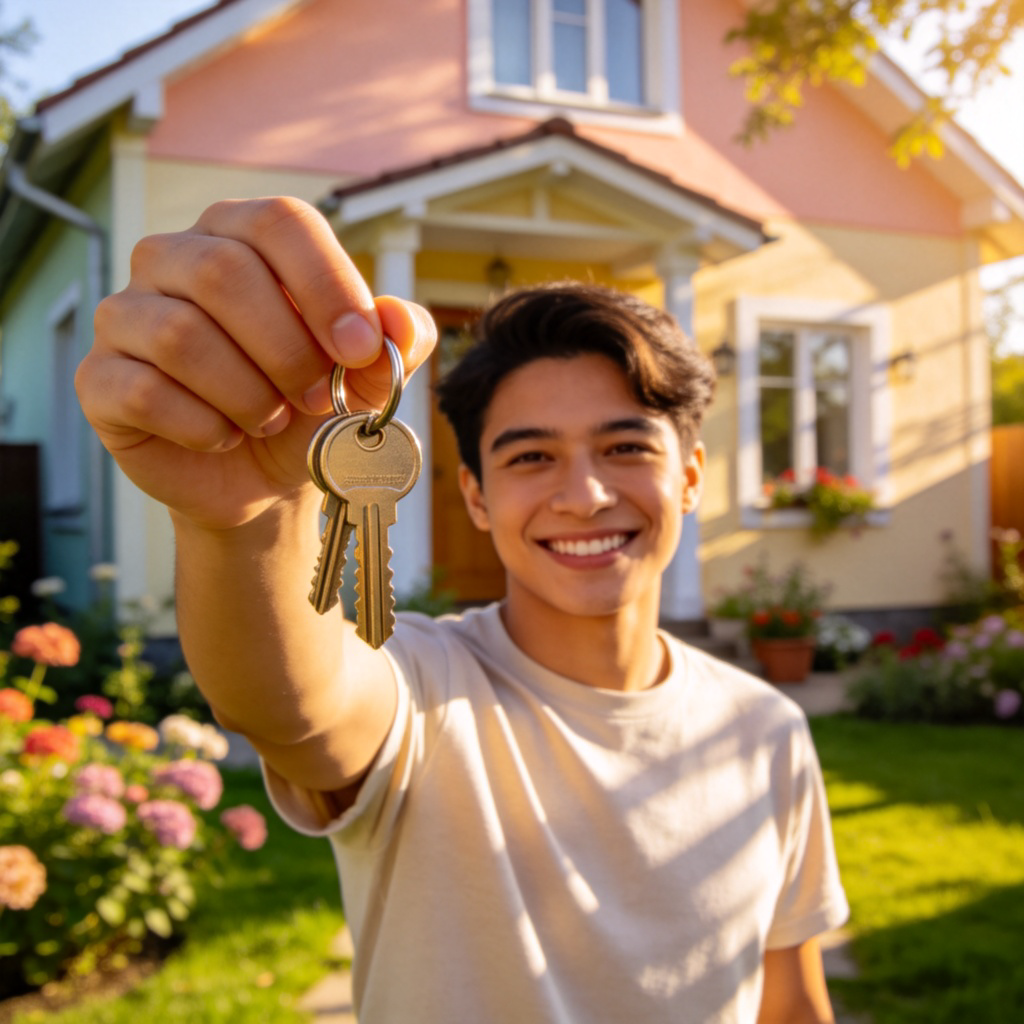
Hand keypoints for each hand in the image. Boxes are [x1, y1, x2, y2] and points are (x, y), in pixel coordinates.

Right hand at [76, 198, 436, 529]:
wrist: (264, 479)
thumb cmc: (312, 408)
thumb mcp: (369, 378)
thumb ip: (397, 343)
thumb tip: (399, 321)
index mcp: (244, 236)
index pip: (281, 222)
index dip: (326, 285)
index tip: (359, 351)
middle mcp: (175, 258)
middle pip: (223, 271)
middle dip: (287, 350)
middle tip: (316, 399)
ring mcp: (128, 314)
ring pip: (179, 333)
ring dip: (246, 394)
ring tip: (270, 420)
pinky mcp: (101, 378)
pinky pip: (144, 392)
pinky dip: (203, 426)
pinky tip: (225, 438)